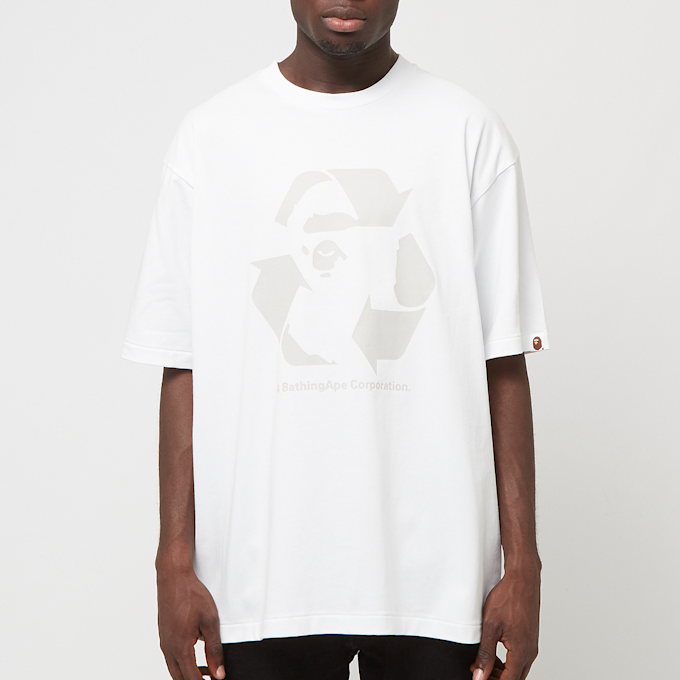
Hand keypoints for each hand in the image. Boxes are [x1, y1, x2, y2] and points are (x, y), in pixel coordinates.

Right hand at [157, 564, 225, 679]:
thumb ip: (214, 650)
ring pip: (174, 669)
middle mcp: (168, 648)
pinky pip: (172, 657)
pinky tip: (195, 655)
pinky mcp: (164, 635)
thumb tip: (218, 674)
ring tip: (207, 672)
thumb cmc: (191, 595)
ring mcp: (164, 642)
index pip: (191, 679)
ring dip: (189, 673)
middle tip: (211, 679)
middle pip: (180, 678)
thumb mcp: (210, 622)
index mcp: (179, 648)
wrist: (174, 577)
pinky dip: (183, 662)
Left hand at [470, 565, 539, 679]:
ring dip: (501, 672)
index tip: (478, 678)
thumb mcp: (490, 626)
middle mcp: (529, 652)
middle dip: (495, 678)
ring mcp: (531, 645)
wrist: (522, 580)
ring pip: (517, 670)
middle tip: (478, 672)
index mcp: (521, 652)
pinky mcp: (529, 639)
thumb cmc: (508, 598)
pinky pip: (519, 659)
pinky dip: (506, 662)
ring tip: (482, 664)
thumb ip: (485, 654)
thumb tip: (479, 674)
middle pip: (514, 678)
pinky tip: (494, 656)